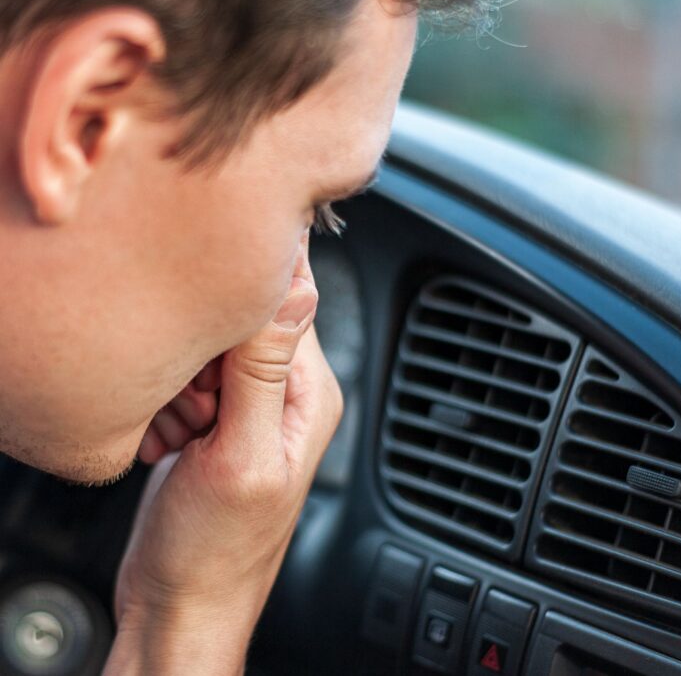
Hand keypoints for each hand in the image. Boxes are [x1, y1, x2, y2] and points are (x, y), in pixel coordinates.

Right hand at [104, 235, 342, 674]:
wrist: (182, 604)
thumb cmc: (218, 550)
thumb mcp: (240, 454)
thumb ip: (263, 370)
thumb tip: (295, 285)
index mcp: (311, 392)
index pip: (281, 303)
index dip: (232, 323)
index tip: (213, 365)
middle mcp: (285, 394)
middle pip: (233, 324)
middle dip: (198, 364)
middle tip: (199, 416)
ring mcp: (245, 409)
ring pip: (199, 352)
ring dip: (174, 390)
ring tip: (185, 438)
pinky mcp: (209, 423)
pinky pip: (178, 384)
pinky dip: (161, 410)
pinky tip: (168, 447)